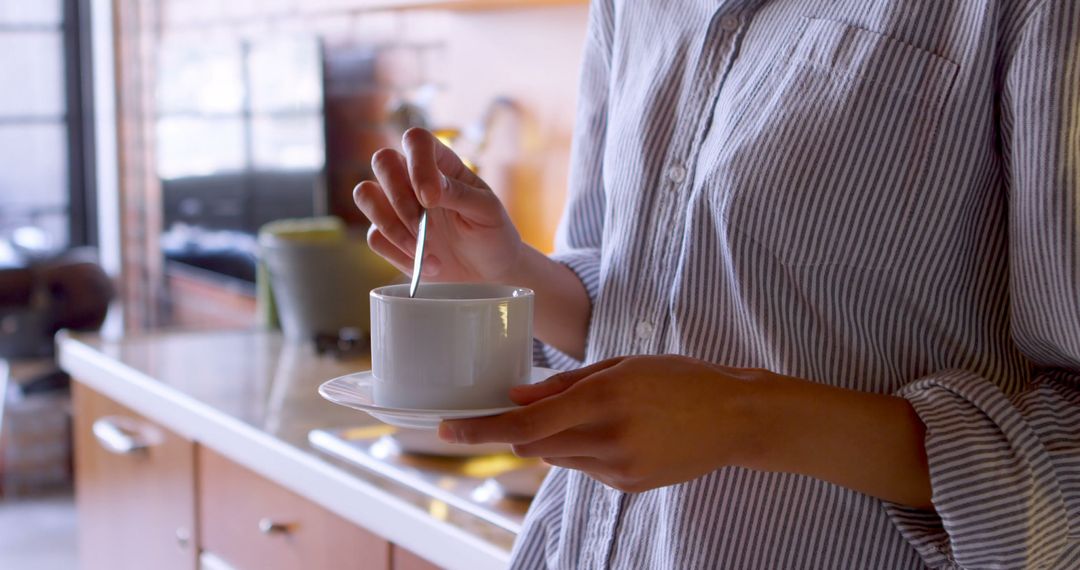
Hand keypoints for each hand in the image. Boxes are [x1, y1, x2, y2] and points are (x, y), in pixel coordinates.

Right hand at [354, 128, 523, 282]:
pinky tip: (427, 265)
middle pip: (382, 161)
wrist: (489, 272)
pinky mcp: (389, 237)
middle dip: (399, 197)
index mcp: (441, 164)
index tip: (430, 198)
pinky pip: (374, 237)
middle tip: (423, 227)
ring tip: (424, 251)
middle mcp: (413, 179)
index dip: (417, 163)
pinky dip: (399, 255)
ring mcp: (397, 207)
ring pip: (365, 194)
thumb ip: (459, 193)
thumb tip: (427, 189)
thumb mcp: (486, 211)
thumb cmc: (492, 233)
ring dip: (391, 226)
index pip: (416, 140)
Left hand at [438, 355, 765, 492]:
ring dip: (556, 437)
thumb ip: (565, 384)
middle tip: (521, 406)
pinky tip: (620, 432)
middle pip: (534, 442)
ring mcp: (619, 468)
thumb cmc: (679, 378)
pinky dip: (584, 450)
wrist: (735, 417)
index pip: (526, 421)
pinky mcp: (629, 486)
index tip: (445, 430)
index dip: (481, 428)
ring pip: (557, 457)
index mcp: (604, 398)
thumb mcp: (621, 365)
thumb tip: (517, 394)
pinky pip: (585, 468)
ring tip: (598, 413)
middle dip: (520, 427)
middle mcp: (608, 438)